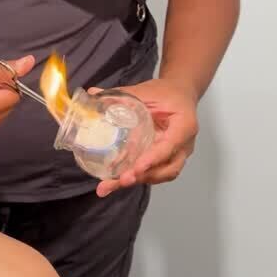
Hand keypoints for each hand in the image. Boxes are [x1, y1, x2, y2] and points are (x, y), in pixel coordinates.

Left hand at [89, 78, 198, 197]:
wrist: (179, 94)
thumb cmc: (165, 92)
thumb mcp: (146, 91)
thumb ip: (121, 95)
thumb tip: (92, 94)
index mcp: (184, 125)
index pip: (170, 146)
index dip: (153, 159)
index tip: (136, 169)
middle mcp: (184, 144)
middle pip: (168, 169)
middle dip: (143, 177)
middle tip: (121, 180)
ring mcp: (178, 154)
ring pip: (161, 175)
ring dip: (136, 181)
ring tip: (109, 185)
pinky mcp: (167, 160)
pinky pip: (154, 172)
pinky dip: (136, 177)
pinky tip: (114, 181)